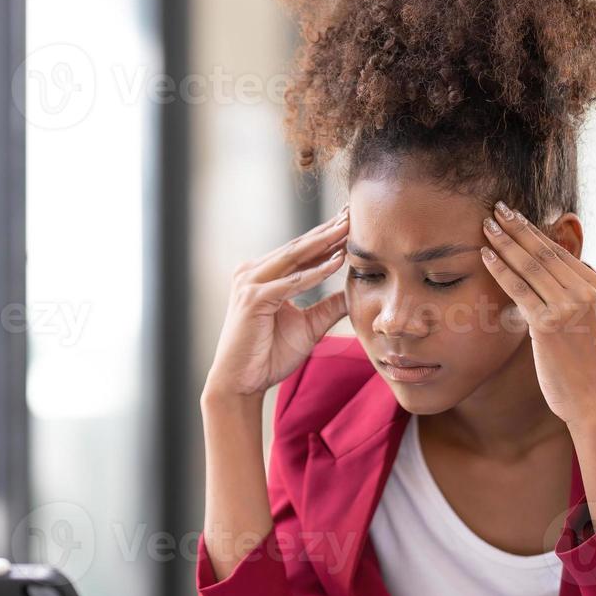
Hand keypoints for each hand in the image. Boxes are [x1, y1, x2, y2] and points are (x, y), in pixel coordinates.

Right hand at [203, 205, 351, 400]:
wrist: (241, 382)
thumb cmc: (269, 356)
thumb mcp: (308, 326)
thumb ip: (328, 307)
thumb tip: (354, 293)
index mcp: (263, 276)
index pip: (301, 252)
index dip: (327, 238)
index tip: (352, 223)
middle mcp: (253, 273)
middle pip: (299, 247)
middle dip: (328, 230)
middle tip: (353, 213)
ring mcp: (250, 283)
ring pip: (295, 257)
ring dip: (324, 242)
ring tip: (349, 228)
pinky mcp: (253, 298)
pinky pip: (292, 282)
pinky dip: (315, 273)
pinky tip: (336, 262)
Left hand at [478, 201, 595, 425]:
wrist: (592, 402)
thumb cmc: (584, 367)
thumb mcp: (588, 322)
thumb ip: (574, 296)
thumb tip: (553, 273)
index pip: (560, 252)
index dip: (534, 232)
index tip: (514, 217)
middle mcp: (588, 292)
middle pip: (544, 252)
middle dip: (517, 227)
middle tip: (496, 208)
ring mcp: (570, 306)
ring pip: (530, 265)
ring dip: (504, 242)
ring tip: (485, 225)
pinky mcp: (549, 324)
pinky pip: (519, 288)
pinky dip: (499, 269)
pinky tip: (484, 255)